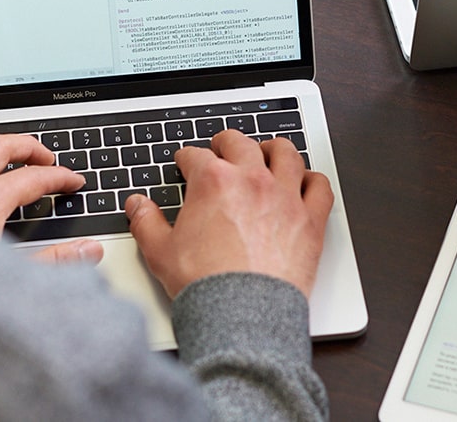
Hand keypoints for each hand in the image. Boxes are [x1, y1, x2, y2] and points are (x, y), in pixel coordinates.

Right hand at [125, 131, 332, 297]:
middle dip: (227, 141)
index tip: (186, 162)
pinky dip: (312, 180)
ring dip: (274, 149)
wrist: (242, 314)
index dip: (187, 158)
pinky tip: (306, 182)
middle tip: (222, 147)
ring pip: (286, 154)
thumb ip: (146, 222)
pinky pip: (319, 186)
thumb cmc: (205, 284)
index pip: (196, 156)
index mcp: (213, 182)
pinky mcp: (310, 219)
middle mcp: (252, 180)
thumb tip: (137, 205)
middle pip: (241, 143)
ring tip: (268, 151)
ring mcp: (284, 197)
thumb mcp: (160, 252)